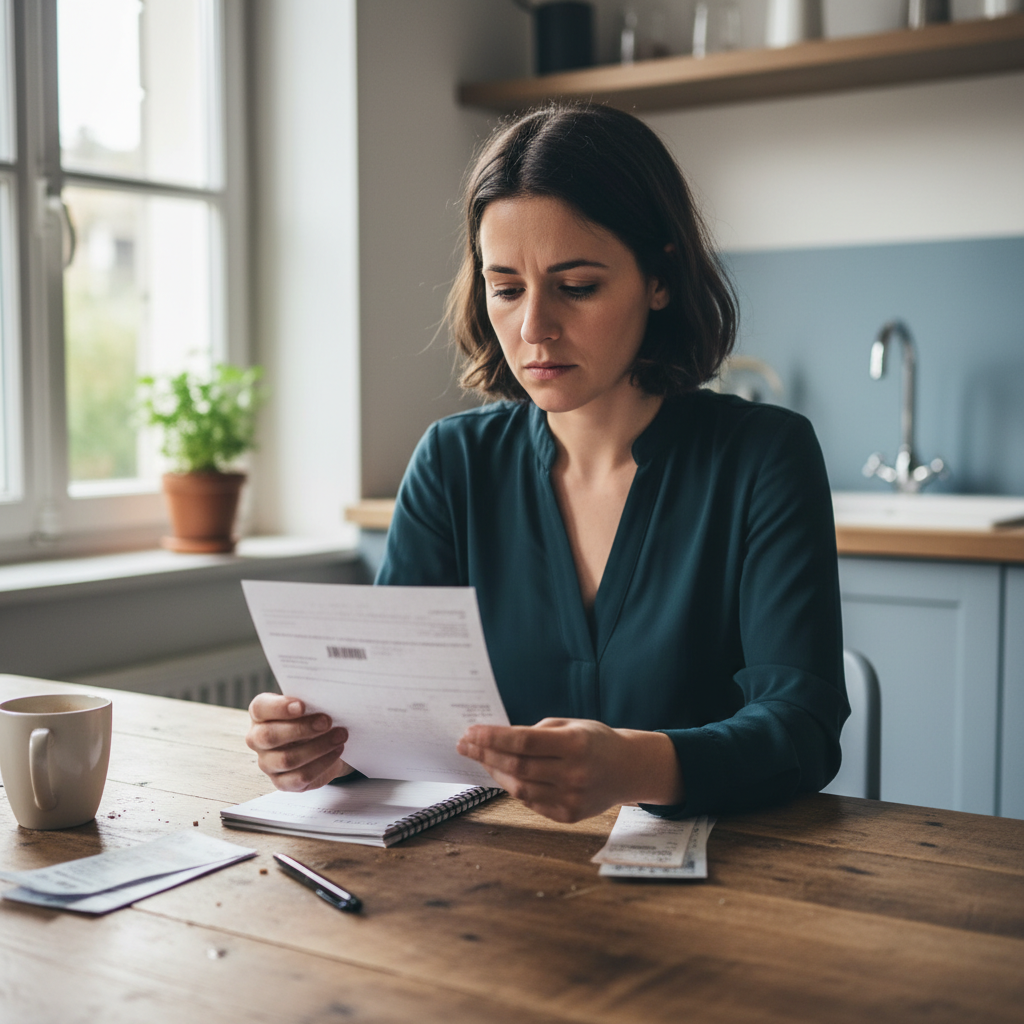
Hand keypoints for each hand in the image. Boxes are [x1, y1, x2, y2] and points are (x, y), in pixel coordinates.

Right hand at [246, 693, 352, 791]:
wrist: (321, 740)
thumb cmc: (312, 716)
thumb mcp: (310, 704)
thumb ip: (310, 700)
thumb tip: (326, 698)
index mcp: (260, 714)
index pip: (260, 708)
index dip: (279, 707)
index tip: (302, 705)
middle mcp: (257, 739)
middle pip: (269, 736)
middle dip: (301, 729)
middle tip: (327, 721)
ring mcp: (267, 763)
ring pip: (286, 759)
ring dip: (318, 747)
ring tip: (340, 736)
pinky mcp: (282, 782)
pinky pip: (300, 777)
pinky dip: (322, 763)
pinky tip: (336, 751)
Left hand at [456, 717, 683, 823]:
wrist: (628, 770)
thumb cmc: (595, 741)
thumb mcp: (571, 725)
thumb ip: (537, 733)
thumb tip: (497, 740)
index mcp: (575, 744)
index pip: (523, 743)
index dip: (492, 738)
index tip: (470, 733)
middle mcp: (574, 774)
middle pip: (517, 767)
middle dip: (485, 755)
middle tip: (465, 745)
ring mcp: (571, 798)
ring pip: (520, 788)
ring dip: (495, 773)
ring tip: (482, 759)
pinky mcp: (569, 816)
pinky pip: (531, 802)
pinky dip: (514, 788)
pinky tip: (505, 775)